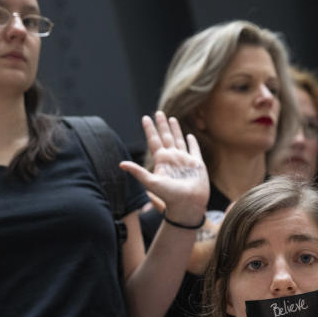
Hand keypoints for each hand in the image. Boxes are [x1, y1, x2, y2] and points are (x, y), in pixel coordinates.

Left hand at [121, 112, 208, 227]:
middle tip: (158, 112)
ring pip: (179, 140)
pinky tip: (189, 136)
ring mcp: (184, 160)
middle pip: (165, 137)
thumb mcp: (151, 183)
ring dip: (175, 130)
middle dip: (161, 125)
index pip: (153, 140)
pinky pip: (194, 150)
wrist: (188, 204)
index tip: (145, 118)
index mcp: (161, 160)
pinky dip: (192, 142)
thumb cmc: (170, 196)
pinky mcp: (196, 164)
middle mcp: (172, 158)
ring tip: (171, 119)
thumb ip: (137, 172)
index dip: (149, 129)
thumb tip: (121, 164)